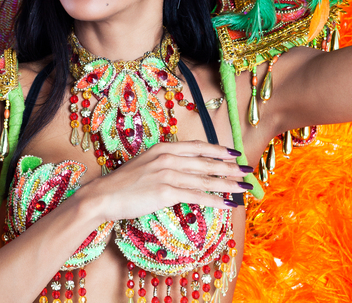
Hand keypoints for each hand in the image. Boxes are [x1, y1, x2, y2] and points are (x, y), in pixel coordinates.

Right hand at [79, 141, 250, 222]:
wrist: (103, 196)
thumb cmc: (123, 183)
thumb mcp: (145, 165)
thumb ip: (165, 164)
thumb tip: (184, 171)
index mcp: (163, 149)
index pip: (197, 147)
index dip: (218, 150)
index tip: (234, 154)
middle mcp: (167, 158)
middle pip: (206, 162)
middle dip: (230, 168)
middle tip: (248, 172)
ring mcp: (167, 174)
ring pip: (205, 179)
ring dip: (228, 184)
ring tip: (244, 188)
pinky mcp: (166, 192)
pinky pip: (197, 196)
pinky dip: (215, 200)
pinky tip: (228, 204)